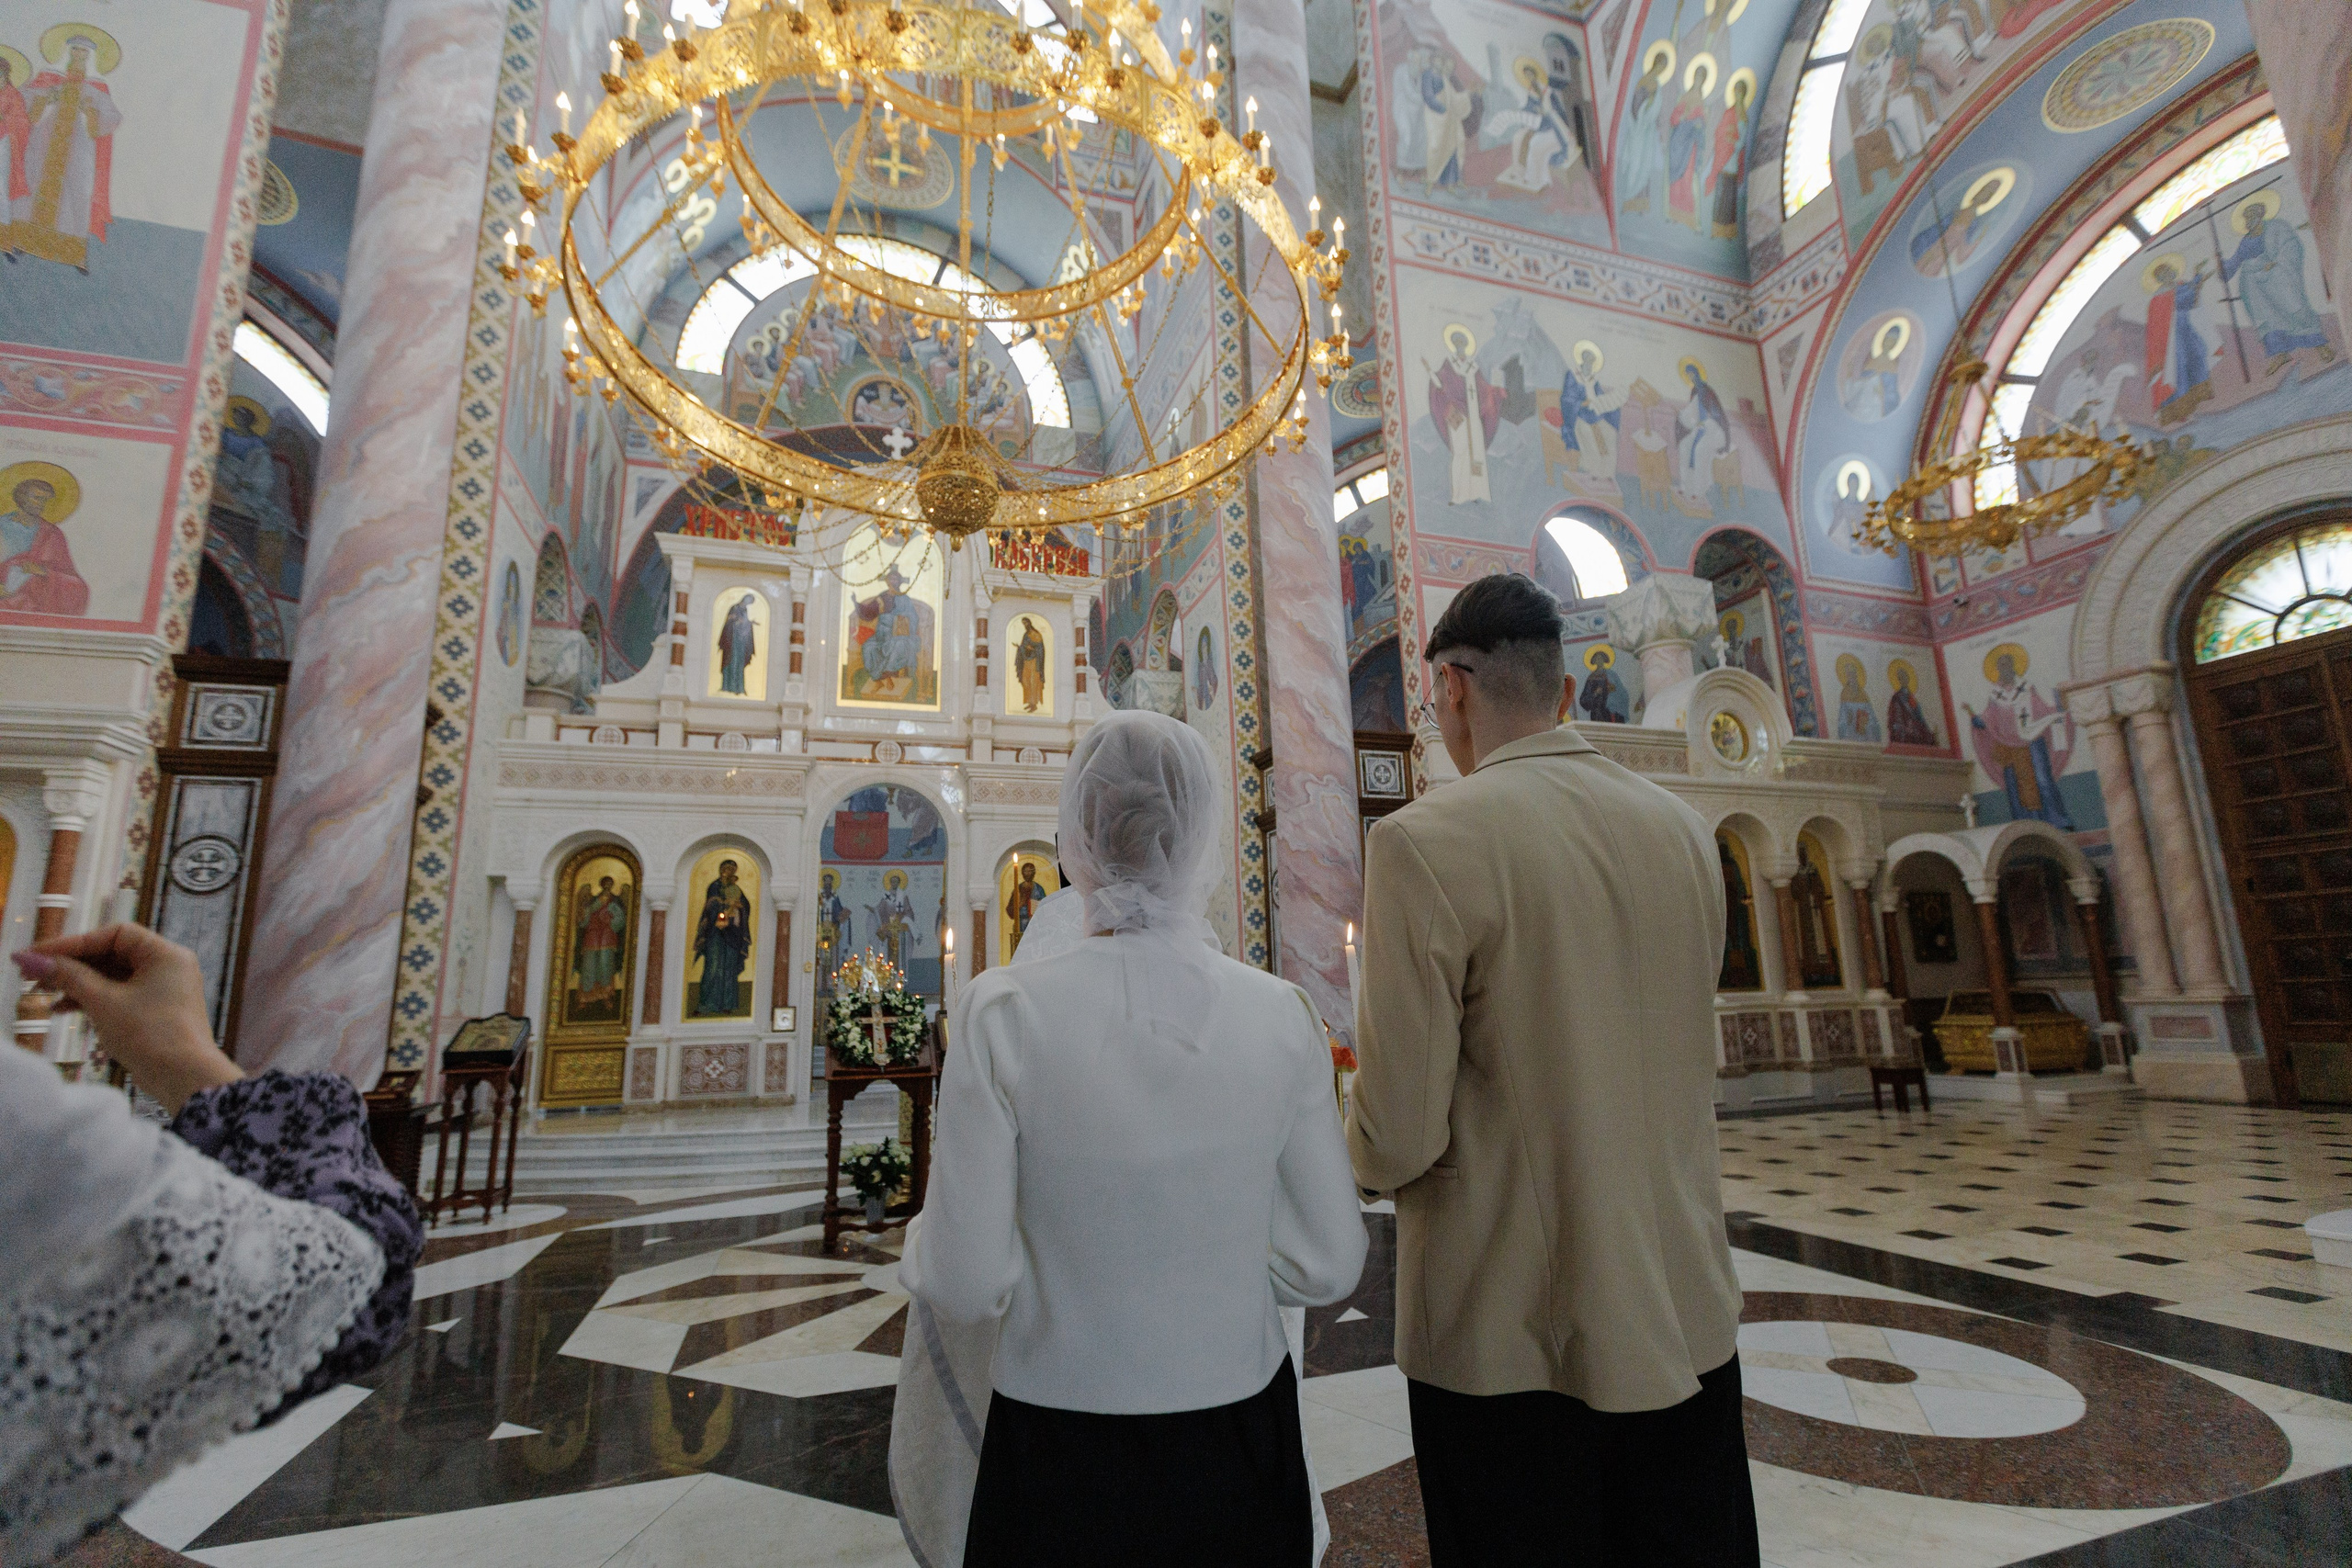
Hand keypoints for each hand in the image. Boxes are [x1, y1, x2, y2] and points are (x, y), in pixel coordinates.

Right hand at [13, 924, 242, 1112]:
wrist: (184, 1079)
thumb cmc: (151, 1035)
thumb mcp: (103, 1002)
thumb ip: (68, 977)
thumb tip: (30, 959)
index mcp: (165, 954)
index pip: (113, 935)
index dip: (72, 942)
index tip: (37, 955)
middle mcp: (168, 966)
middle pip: (111, 954)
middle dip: (70, 965)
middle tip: (32, 975)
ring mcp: (163, 989)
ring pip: (112, 976)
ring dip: (77, 983)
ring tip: (41, 993)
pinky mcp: (155, 1010)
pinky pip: (119, 995)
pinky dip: (92, 999)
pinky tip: (62, 1009)